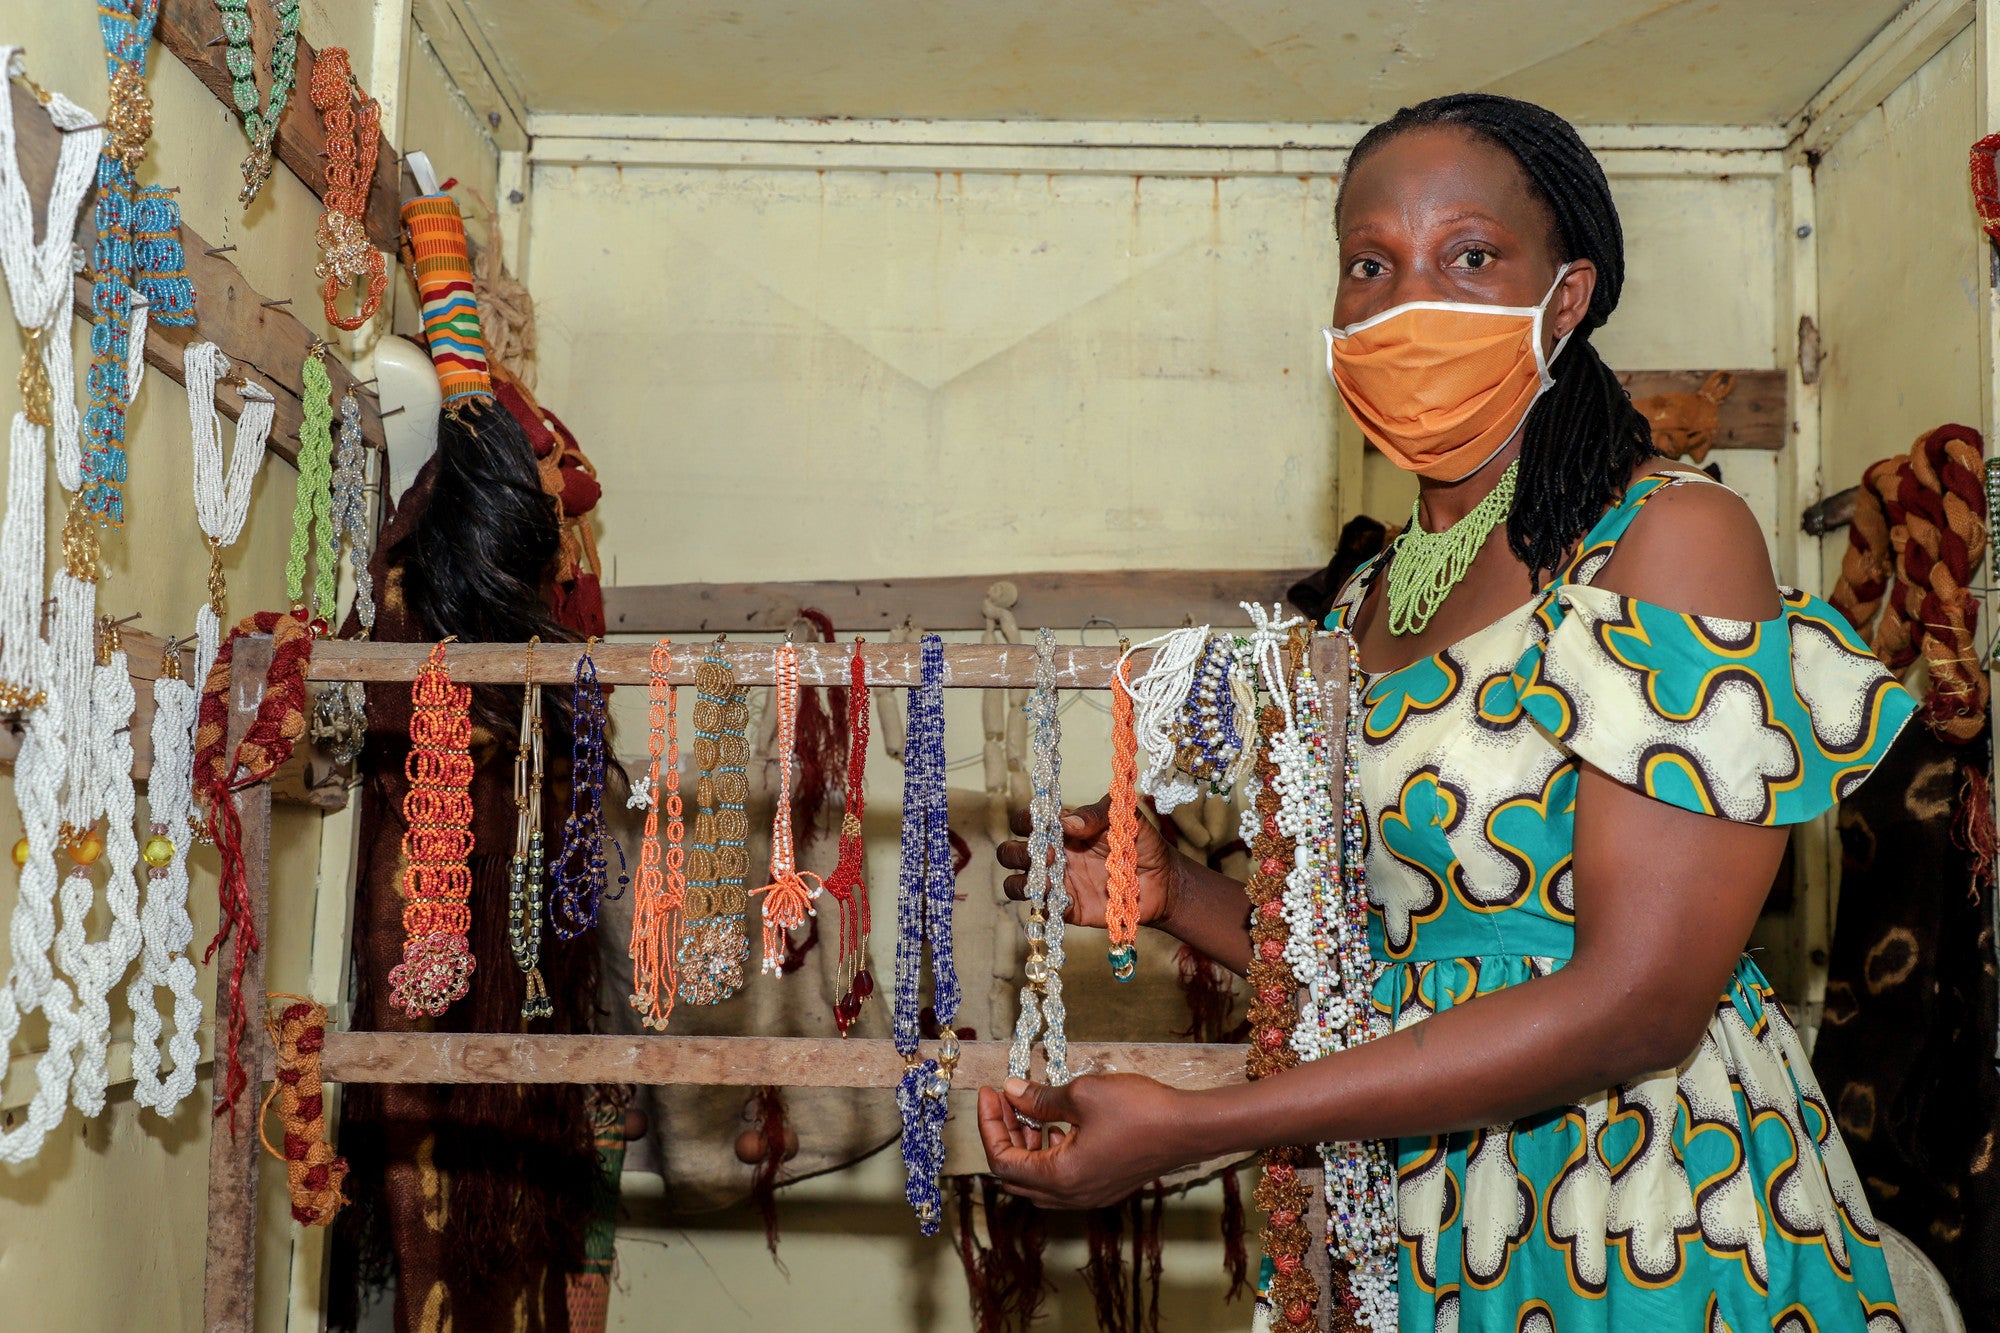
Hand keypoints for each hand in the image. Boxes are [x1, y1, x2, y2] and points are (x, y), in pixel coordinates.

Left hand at [977, 1073, 1193, 1208]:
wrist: (1190, 1129)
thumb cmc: (1140, 1111)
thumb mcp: (1082, 1094)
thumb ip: (1040, 1098)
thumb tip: (1012, 1091)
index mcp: (1060, 1177)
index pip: (1002, 1160)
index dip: (989, 1125)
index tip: (990, 1093)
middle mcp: (1071, 1196)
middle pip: (1016, 1175)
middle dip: (1004, 1135)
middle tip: (1004, 1099)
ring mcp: (1089, 1195)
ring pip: (1038, 1180)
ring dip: (1026, 1145)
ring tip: (1029, 1109)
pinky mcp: (1104, 1187)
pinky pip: (1061, 1179)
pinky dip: (1049, 1154)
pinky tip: (1058, 1125)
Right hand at [995, 796, 1183, 931]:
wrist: (1163, 879)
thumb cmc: (1140, 841)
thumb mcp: (1122, 816)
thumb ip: (1094, 813)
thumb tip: (1068, 821)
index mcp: (1061, 829)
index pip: (1027, 822)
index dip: (1024, 821)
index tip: (1040, 824)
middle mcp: (1053, 856)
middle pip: (1010, 853)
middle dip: (1017, 853)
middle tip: (1048, 854)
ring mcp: (1058, 883)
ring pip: (1016, 885)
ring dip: (1021, 882)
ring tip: (1048, 880)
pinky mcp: (1068, 909)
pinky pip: (1043, 911)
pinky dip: (1045, 907)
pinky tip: (1065, 900)